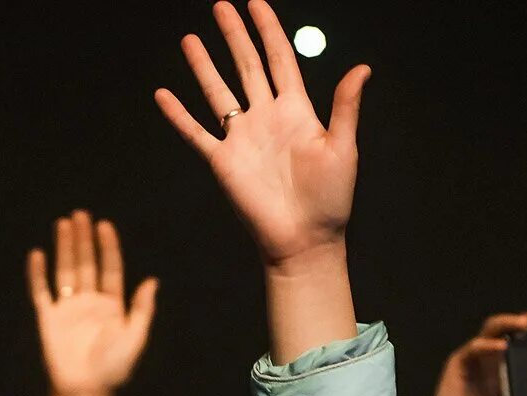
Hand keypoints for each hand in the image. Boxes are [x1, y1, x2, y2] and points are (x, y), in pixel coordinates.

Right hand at [28, 211, 157, 395]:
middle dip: (83, 239)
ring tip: (63, 224)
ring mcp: (67, 309)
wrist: (85, 390)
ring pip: (65, 270)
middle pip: (86, 264)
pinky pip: (41, 291)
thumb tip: (152, 281)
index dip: (108, 247)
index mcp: (112, 306)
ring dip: (64, 248)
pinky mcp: (48, 319)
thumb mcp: (135, 337)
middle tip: (80, 215)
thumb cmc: (114, 369)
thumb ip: (142, 309)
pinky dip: (38, 273)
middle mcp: (89, 303)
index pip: (110, 269)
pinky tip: (38, 254)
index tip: (104, 225)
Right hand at [157, 2, 368, 267]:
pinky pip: (196, 133)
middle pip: (247, 66)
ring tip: (189, 38)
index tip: (256, 3)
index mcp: (296, 111)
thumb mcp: (343, 148)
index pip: (280, 59)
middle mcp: (266, 119)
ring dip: (204, 66)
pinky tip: (163, 95)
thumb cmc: (331, 200)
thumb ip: (345, 107)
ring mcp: (242, 139)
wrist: (305, 241)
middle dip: (234, 36)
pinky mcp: (223, 163)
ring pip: (218, 93)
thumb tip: (362, 67)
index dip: (268, 30)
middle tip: (221, 5)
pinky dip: (178, 115)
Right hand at [409, 312, 526, 395]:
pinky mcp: (459, 364)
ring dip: (511, 321)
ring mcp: (478, 358)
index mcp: (515, 366)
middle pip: (517, 327)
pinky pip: (473, 348)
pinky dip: (487, 345)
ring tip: (526, 324)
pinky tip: (501, 347)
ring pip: (494, 328)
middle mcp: (497, 357)